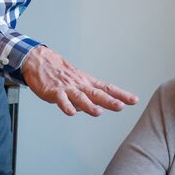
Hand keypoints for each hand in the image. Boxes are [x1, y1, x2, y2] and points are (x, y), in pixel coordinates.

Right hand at [21, 46, 137, 116]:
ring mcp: (67, 88)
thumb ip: (87, 97)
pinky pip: (60, 99)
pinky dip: (65, 106)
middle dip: (109, 101)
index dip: (121, 94)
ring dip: (89, 105)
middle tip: (121, 106)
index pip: (108, 89)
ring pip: (80, 97)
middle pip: (97, 93)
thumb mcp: (78, 83)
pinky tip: (70, 113)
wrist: (40, 61)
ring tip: (98, 112)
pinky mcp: (53, 91)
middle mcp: (80, 85)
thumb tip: (94, 108)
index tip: (134, 100)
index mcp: (88, 83)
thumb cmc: (60, 73)